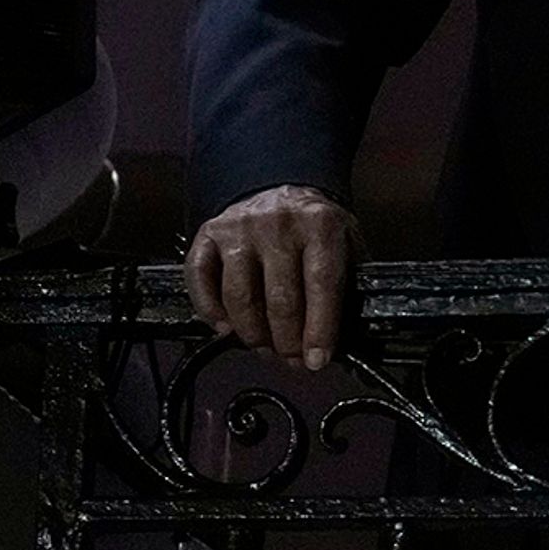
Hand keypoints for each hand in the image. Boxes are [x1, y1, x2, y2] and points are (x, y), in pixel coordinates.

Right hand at [186, 183, 362, 369]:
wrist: (280, 188)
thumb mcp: (348, 243)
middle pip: (280, 298)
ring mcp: (240, 229)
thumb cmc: (315, 226)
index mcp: (321, 226)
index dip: (319, 329)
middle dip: (287, 341)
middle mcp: (279, 225)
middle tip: (292, 361)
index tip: (317, 359)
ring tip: (265, 348)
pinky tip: (225, 328)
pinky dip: (210, 311)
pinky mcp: (209, 234)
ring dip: (252, 334)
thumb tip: (344, 335)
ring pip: (240, 296)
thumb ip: (348, 282)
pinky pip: (200, 279)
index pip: (321, 285)